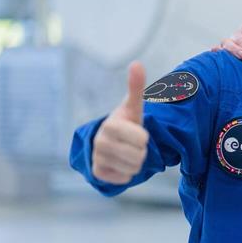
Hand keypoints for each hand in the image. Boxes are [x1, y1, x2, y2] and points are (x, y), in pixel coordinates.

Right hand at [91, 61, 149, 184]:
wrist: (110, 141)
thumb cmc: (126, 123)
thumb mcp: (133, 106)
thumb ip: (136, 87)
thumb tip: (137, 63)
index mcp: (110, 125)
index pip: (142, 139)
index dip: (144, 137)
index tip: (136, 132)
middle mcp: (100, 142)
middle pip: (138, 156)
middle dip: (141, 151)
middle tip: (133, 144)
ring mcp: (97, 158)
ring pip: (133, 169)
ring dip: (135, 162)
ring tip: (127, 152)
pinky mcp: (97, 173)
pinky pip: (124, 179)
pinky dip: (126, 174)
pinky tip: (119, 163)